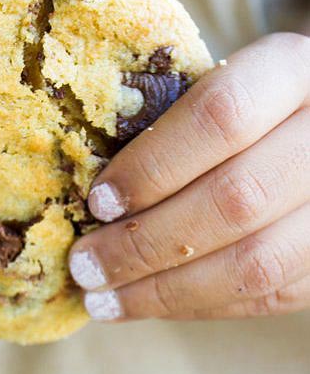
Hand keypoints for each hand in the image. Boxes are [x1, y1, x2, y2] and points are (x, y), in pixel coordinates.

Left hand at [69, 33, 309, 320]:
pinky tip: (149, 301)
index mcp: (289, 69)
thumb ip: (166, 116)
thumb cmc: (240, 100)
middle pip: (235, 198)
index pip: (221, 115)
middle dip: (145, 242)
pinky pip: (271, 294)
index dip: (152, 165)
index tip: (97, 202)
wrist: (307, 123)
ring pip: (257, 262)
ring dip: (166, 290)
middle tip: (85, 264)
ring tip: (103, 299)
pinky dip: (199, 304)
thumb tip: (91, 183)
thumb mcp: (212, 82)